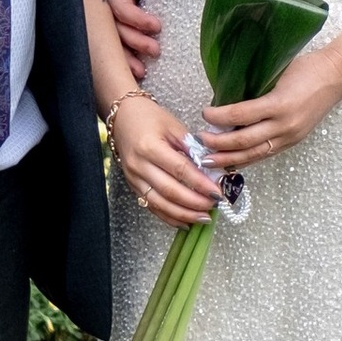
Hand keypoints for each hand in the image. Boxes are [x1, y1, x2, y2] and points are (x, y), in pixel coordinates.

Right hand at [104, 0, 161, 77]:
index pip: (119, 6)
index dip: (135, 18)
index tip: (156, 25)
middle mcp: (107, 2)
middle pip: (115, 27)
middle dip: (134, 41)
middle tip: (155, 49)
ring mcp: (111, 15)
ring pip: (113, 39)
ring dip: (128, 55)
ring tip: (144, 68)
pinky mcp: (119, 26)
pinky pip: (118, 46)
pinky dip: (126, 59)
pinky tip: (138, 71)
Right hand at [109, 86, 219, 228]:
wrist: (123, 118)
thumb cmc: (150, 118)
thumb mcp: (173, 125)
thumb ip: (192, 147)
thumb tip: (211, 170)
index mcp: (150, 147)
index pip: (180, 170)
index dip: (200, 183)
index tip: (218, 192)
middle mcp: (139, 165)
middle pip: (169, 191)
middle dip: (194, 202)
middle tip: (214, 205)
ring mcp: (134, 178)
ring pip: (160, 204)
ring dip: (184, 214)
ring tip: (204, 218)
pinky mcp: (133, 186)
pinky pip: (151, 206)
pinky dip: (169, 217)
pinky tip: (186, 222)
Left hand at [199, 46, 341, 171]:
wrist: (337, 76)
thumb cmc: (306, 67)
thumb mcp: (276, 71)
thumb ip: (254, 86)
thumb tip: (225, 96)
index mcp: (279, 103)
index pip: (241, 114)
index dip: (219, 117)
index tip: (204, 113)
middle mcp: (285, 124)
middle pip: (245, 141)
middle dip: (219, 144)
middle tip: (200, 141)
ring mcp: (290, 136)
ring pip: (255, 154)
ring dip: (230, 159)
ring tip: (210, 160)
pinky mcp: (293, 141)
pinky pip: (266, 153)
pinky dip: (247, 159)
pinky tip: (232, 161)